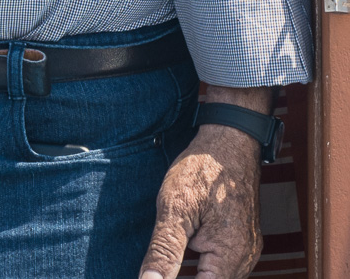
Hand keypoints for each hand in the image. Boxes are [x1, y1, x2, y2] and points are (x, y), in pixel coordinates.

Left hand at [139, 125, 261, 278]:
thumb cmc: (203, 169)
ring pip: (217, 276)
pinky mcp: (244, 242)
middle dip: (184, 273)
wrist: (229, 140)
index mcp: (231, 255)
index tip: (157, 274)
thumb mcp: (175, 207)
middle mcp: (245, 259)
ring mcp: (247, 251)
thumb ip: (164, 250)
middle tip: (164, 259)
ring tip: (177, 250)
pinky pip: (224, 265)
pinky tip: (188, 249)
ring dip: (194, 270)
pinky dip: (203, 264)